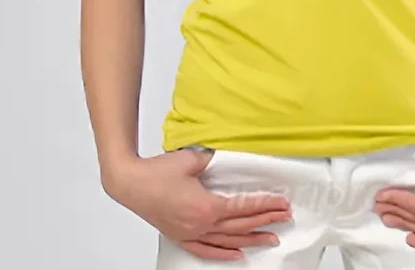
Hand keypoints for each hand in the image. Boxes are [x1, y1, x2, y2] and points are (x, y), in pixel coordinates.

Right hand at [104, 148, 292, 261]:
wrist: (130, 183)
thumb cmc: (157, 172)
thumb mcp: (191, 159)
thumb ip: (213, 160)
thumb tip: (225, 159)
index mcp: (206, 207)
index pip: (243, 208)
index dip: (265, 206)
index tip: (281, 204)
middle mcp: (201, 225)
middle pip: (240, 226)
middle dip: (265, 221)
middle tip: (284, 218)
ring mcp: (191, 234)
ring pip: (227, 242)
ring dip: (250, 240)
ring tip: (270, 239)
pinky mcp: (181, 236)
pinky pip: (206, 250)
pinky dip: (224, 254)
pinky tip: (237, 255)